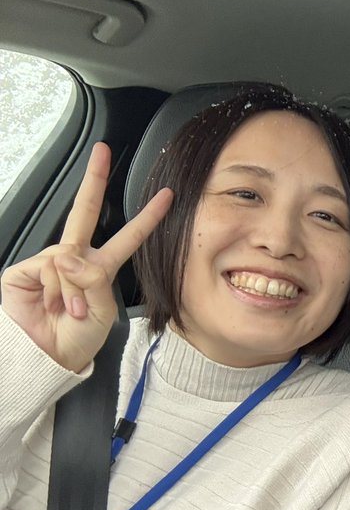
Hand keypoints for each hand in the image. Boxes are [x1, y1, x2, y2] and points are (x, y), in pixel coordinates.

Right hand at [0, 143, 172, 372]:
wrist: (47, 358)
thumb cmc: (77, 339)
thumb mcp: (102, 312)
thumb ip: (92, 280)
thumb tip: (66, 255)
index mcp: (100, 269)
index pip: (128, 238)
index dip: (147, 218)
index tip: (167, 196)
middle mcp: (74, 260)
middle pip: (84, 213)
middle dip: (93, 180)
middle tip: (102, 151)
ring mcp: (48, 262)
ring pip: (69, 258)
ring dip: (73, 290)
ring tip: (69, 311)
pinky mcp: (23, 270)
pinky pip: (48, 269)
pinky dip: (54, 290)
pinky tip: (50, 304)